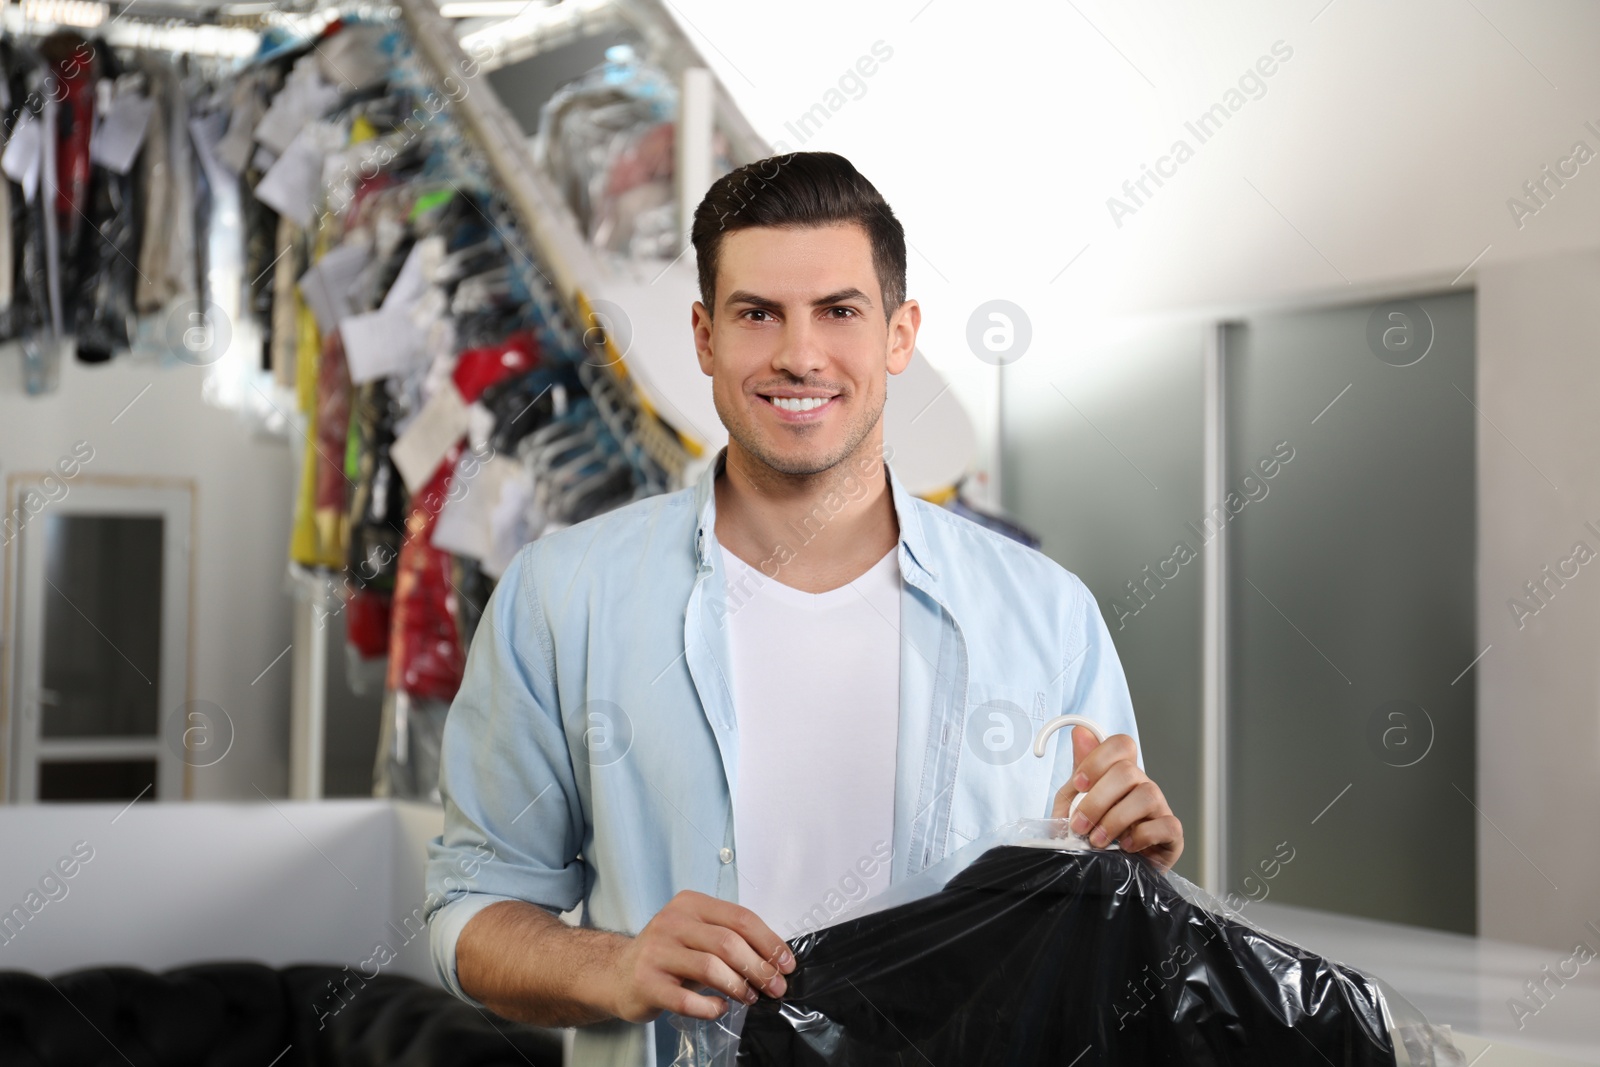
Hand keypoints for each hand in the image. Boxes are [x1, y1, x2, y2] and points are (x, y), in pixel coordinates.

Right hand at [605, 890, 795, 1022]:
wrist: (617, 973)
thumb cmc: (667, 953)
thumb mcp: (697, 934)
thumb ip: (729, 938)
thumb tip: (775, 960)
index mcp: (691, 904)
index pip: (740, 918)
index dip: (769, 942)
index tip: (786, 963)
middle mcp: (672, 922)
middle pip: (729, 943)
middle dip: (759, 968)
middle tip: (775, 987)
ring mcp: (657, 951)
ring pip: (711, 967)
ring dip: (739, 987)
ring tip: (750, 997)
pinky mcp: (647, 983)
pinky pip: (687, 999)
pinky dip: (710, 1007)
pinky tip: (719, 1008)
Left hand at [1051, 727, 1183, 871]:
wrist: (1102, 871)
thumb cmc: (1091, 833)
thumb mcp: (1074, 802)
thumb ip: (1079, 771)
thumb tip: (1079, 733)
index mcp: (1120, 773)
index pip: (1122, 745)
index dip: (1098, 759)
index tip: (1079, 784)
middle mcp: (1142, 785)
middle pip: (1129, 771)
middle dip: (1097, 800)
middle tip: (1080, 824)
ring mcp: (1160, 808)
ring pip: (1147, 795)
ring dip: (1115, 819)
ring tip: (1097, 840)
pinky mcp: (1171, 833)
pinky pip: (1165, 825)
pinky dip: (1141, 836)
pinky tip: (1125, 847)